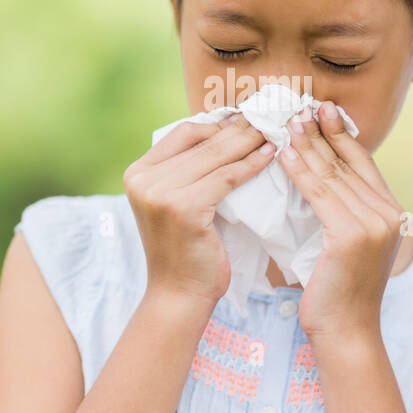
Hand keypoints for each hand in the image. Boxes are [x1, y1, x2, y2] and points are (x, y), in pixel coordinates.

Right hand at [124, 113, 274, 309]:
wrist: (178, 295)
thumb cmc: (185, 251)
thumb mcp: (177, 203)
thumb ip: (189, 171)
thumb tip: (228, 131)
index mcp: (137, 172)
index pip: (183, 132)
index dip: (218, 122)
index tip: (246, 117)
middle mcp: (143, 179)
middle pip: (202, 139)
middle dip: (239, 127)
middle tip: (269, 117)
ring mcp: (160, 193)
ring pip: (217, 155)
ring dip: (250, 141)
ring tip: (274, 132)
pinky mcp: (183, 207)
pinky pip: (228, 177)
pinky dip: (252, 164)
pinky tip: (270, 155)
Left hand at [277, 102, 407, 340]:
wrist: (346, 332)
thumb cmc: (338, 292)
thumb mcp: (346, 244)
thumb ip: (342, 211)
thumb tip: (318, 176)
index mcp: (392, 212)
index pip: (363, 162)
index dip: (341, 134)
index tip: (321, 109)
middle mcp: (390, 213)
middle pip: (348, 162)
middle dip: (320, 132)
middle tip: (298, 107)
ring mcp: (375, 224)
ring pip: (333, 174)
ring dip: (307, 144)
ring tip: (287, 123)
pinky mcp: (353, 235)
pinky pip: (320, 194)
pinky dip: (301, 172)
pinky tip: (284, 155)